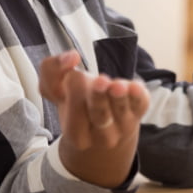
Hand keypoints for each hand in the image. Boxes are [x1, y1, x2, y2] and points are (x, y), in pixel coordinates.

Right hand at [38, 50, 150, 187]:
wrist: (101, 130)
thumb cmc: (75, 105)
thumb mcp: (55, 91)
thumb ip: (51, 70)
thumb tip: (71, 57)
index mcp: (77, 135)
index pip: (74, 113)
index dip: (74, 90)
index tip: (73, 74)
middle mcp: (102, 135)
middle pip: (100, 116)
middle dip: (99, 99)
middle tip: (99, 81)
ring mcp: (123, 126)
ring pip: (122, 111)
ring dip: (120, 97)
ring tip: (117, 85)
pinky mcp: (139, 112)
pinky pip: (141, 105)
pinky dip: (138, 96)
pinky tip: (135, 87)